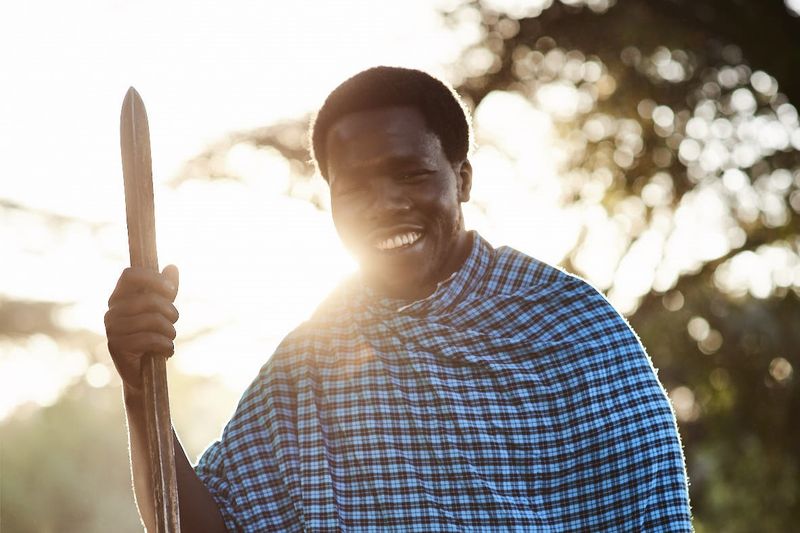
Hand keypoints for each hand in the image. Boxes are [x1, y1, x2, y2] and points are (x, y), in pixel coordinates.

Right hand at [104, 265, 179, 391]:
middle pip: (149, 299)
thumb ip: (166, 290)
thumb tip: (172, 266)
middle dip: (171, 311)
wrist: (143, 373)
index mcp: (120, 297)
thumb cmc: (152, 336)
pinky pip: (151, 339)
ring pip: (154, 320)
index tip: (171, 290)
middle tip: (174, 322)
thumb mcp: (162, 311)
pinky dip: (166, 346)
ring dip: (170, 331)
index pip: (130, 274)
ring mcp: (112, 328)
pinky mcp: (117, 346)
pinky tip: (166, 351)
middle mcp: (112, 310)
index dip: (153, 278)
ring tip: (169, 339)